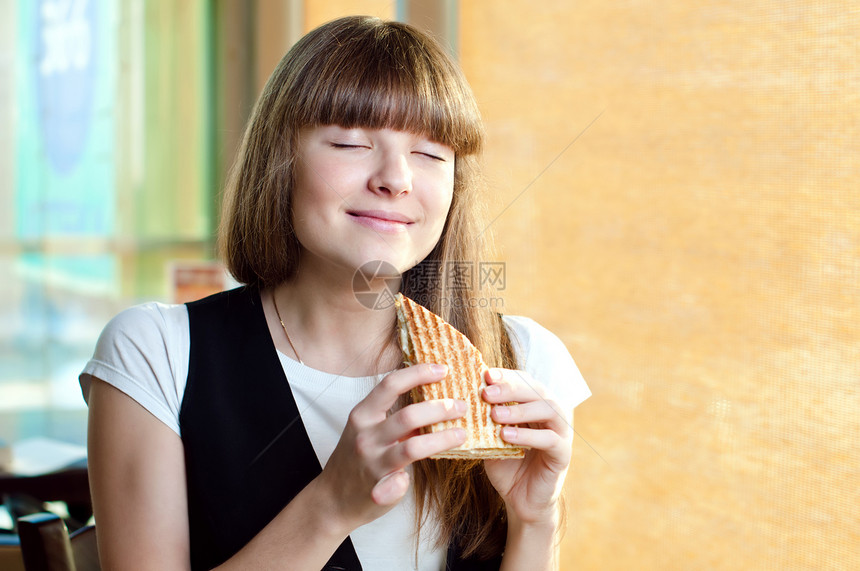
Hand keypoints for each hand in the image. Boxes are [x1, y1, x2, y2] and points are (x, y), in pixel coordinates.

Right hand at [317, 363, 466, 532]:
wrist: (332, 499)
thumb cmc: (356, 458)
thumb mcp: (368, 429)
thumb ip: (393, 414)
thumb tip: (433, 396)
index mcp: (362, 415)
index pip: (390, 385)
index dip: (418, 373)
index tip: (443, 369)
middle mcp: (365, 436)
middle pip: (408, 416)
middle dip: (440, 408)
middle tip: (462, 406)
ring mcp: (371, 463)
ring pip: (412, 447)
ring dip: (442, 439)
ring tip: (461, 434)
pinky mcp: (377, 491)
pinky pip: (399, 484)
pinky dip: (407, 481)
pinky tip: (413, 479)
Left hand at [481, 368, 572, 524]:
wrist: (521, 501)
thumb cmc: (506, 464)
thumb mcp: (491, 437)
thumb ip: (484, 418)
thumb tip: (462, 397)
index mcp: (535, 404)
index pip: (524, 381)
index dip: (506, 376)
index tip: (485, 374)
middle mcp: (552, 413)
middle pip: (536, 390)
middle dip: (510, 388)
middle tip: (487, 391)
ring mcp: (561, 432)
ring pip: (548, 409)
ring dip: (520, 409)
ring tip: (495, 414)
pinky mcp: (563, 454)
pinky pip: (549, 439)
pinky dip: (528, 436)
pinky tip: (507, 436)